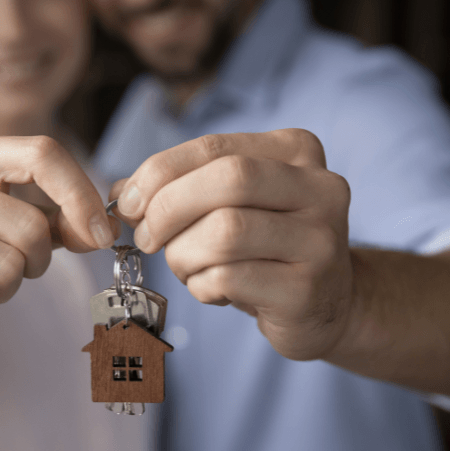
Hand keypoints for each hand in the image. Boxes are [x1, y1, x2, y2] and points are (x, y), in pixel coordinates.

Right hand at [0, 136, 116, 344]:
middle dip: (39, 260)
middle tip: (18, 266)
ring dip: (9, 285)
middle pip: (30, 227)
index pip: (42, 154)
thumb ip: (64, 220)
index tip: (101, 236)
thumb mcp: (18, 220)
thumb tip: (104, 232)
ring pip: (6, 267)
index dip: (81, 197)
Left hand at [111, 129, 352, 360]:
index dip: (160, 172)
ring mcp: (321, 240)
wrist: (327, 304)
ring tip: (186, 268)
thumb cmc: (266, 248)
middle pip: (228, 180)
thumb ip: (181, 187)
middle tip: (147, 238)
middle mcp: (320, 188)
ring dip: (184, 254)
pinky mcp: (307, 289)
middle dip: (169, 209)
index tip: (130, 202)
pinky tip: (212, 290)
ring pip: (226, 232)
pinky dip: (202, 286)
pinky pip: (229, 278)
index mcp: (296, 151)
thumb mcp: (230, 205)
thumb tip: (122, 191)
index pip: (215, 146)